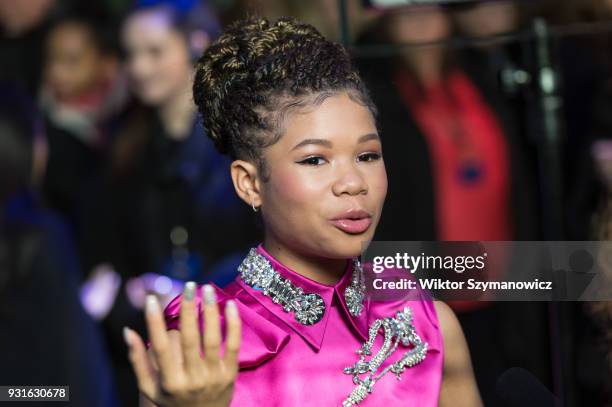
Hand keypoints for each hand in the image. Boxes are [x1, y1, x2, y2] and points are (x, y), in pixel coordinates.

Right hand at [123, 283, 240, 406]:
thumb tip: (128, 331)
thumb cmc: (173, 401)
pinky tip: (229, 304)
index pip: (160, 347)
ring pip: (212, 338)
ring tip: (206, 289)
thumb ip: (138, 360)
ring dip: (209, 311)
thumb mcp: (150, 388)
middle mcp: (192, 378)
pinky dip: (233, 324)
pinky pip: (233, 345)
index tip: (151, 298)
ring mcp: (213, 376)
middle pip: (189, 338)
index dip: (154, 322)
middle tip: (188, 285)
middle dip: (188, 309)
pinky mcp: (231, 373)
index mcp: (170, 381)